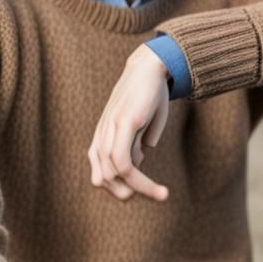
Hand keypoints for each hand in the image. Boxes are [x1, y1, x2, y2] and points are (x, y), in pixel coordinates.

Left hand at [88, 45, 171, 201]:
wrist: (152, 66)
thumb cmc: (148, 96)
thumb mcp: (142, 126)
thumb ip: (135, 145)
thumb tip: (136, 164)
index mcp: (103, 136)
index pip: (99, 174)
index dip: (117, 188)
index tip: (141, 192)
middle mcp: (102, 134)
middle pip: (103, 178)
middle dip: (127, 193)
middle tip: (153, 195)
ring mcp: (111, 129)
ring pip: (115, 174)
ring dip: (141, 190)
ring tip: (163, 195)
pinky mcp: (125, 124)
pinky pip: (124, 163)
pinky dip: (141, 182)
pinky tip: (159, 187)